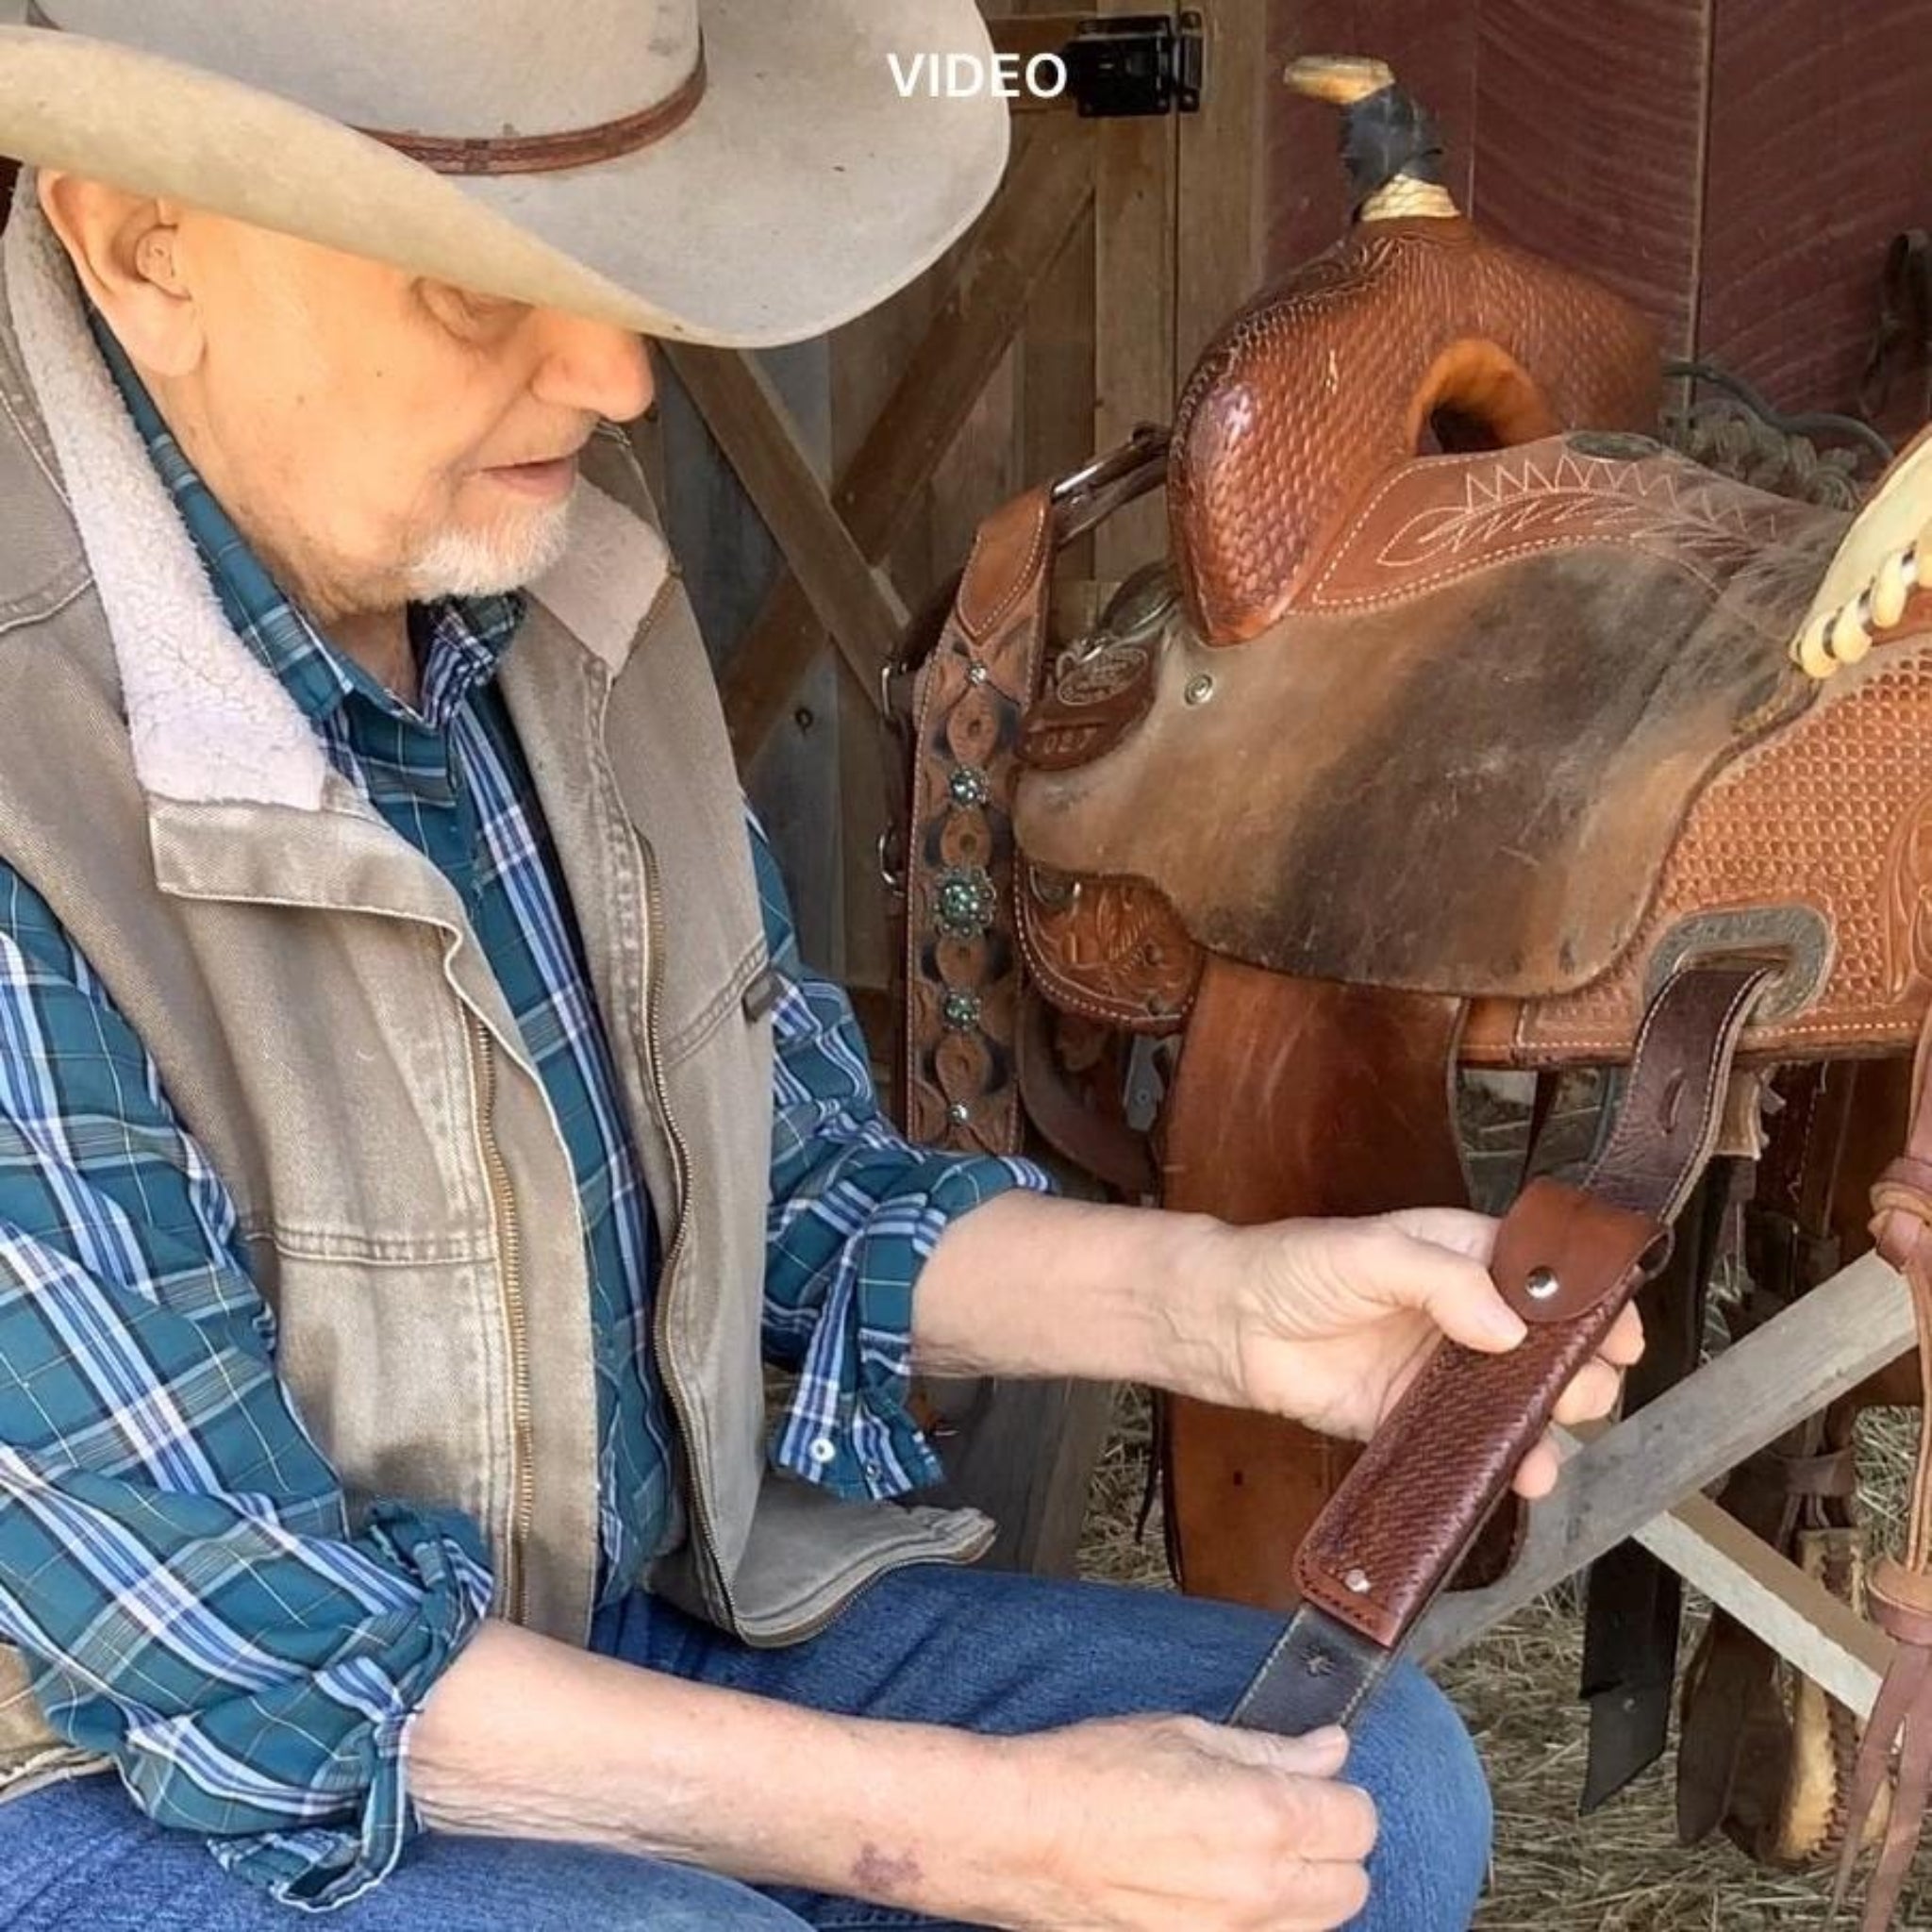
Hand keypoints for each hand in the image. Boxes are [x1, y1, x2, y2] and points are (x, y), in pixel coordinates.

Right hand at [978, 1715, 1372, 1930]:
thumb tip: (1330, 1750)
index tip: (1312, 1781)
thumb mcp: (1182, 1734)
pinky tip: (1221, 1886)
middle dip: (1330, 1846)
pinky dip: (1264, 1921)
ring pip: (1317, 1926)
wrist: (1020, 1837)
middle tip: (1284, 1815)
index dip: (1338, 1793)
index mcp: (1264, 1818)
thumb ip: (1269, 1750)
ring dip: (1304, 1891)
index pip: (1359, 1819)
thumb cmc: (1089, 1775)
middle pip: (1352, 1885)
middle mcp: (1262, 1889)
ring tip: (1249, 1852)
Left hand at [1201, 1208, 1642, 1497]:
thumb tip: (1505, 1325)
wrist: (1231, 1323)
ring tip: (1552, 1441)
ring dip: (1551, 1424)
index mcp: (1465, 1256)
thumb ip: (1440, 1279)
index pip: (1548, 1277)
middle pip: (1552, 1347)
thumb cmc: (1296, 1265)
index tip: (1621, 1332)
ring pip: (1522, 1402)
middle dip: (1580, 1371)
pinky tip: (1521, 1474)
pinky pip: (1471, 1446)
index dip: (1592, 1303)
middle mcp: (1466, 1315)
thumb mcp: (1371, 1250)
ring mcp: (1445, 1372)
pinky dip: (1503, 1463)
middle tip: (1579, 1390)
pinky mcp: (1415, 1420)